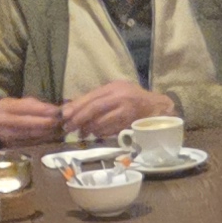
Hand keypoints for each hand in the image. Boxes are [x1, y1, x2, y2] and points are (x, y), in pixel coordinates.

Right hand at [0, 96, 68, 148]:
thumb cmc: (8, 113)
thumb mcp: (16, 103)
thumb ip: (34, 105)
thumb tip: (55, 110)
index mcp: (2, 108)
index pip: (26, 108)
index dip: (43, 110)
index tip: (57, 110)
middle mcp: (1, 123)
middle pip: (30, 124)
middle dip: (48, 123)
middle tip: (62, 121)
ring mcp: (5, 138)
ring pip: (32, 135)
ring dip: (49, 133)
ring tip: (61, 128)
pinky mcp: (11, 148)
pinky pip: (32, 144)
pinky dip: (45, 140)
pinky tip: (54, 137)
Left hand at [60, 81, 176, 141]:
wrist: (157, 107)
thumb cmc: (133, 99)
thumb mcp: (115, 92)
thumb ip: (97, 98)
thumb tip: (72, 108)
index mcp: (114, 87)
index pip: (91, 98)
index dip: (76, 107)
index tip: (64, 116)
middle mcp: (121, 97)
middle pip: (94, 109)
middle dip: (79, 119)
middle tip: (69, 128)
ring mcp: (126, 111)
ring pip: (101, 122)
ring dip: (89, 129)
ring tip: (83, 133)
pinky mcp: (130, 123)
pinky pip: (110, 131)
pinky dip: (100, 134)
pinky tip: (96, 134)